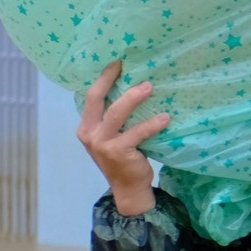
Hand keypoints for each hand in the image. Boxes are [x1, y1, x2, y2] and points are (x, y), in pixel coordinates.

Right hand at [76, 61, 170, 216]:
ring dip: (134, 98)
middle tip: (127, 66)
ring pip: (117, 113)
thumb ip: (112, 119)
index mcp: (86, 127)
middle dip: (111, 79)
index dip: (103, 78)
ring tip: (149, 87)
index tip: (116, 62)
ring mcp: (102, 143)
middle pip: (97, 99)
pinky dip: (152, 124)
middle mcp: (90, 133)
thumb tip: (132, 88)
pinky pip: (137, 132)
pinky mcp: (118, 151)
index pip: (91, 97)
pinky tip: (165, 118)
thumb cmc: (122, 159)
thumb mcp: (110, 137)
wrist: (128, 189)